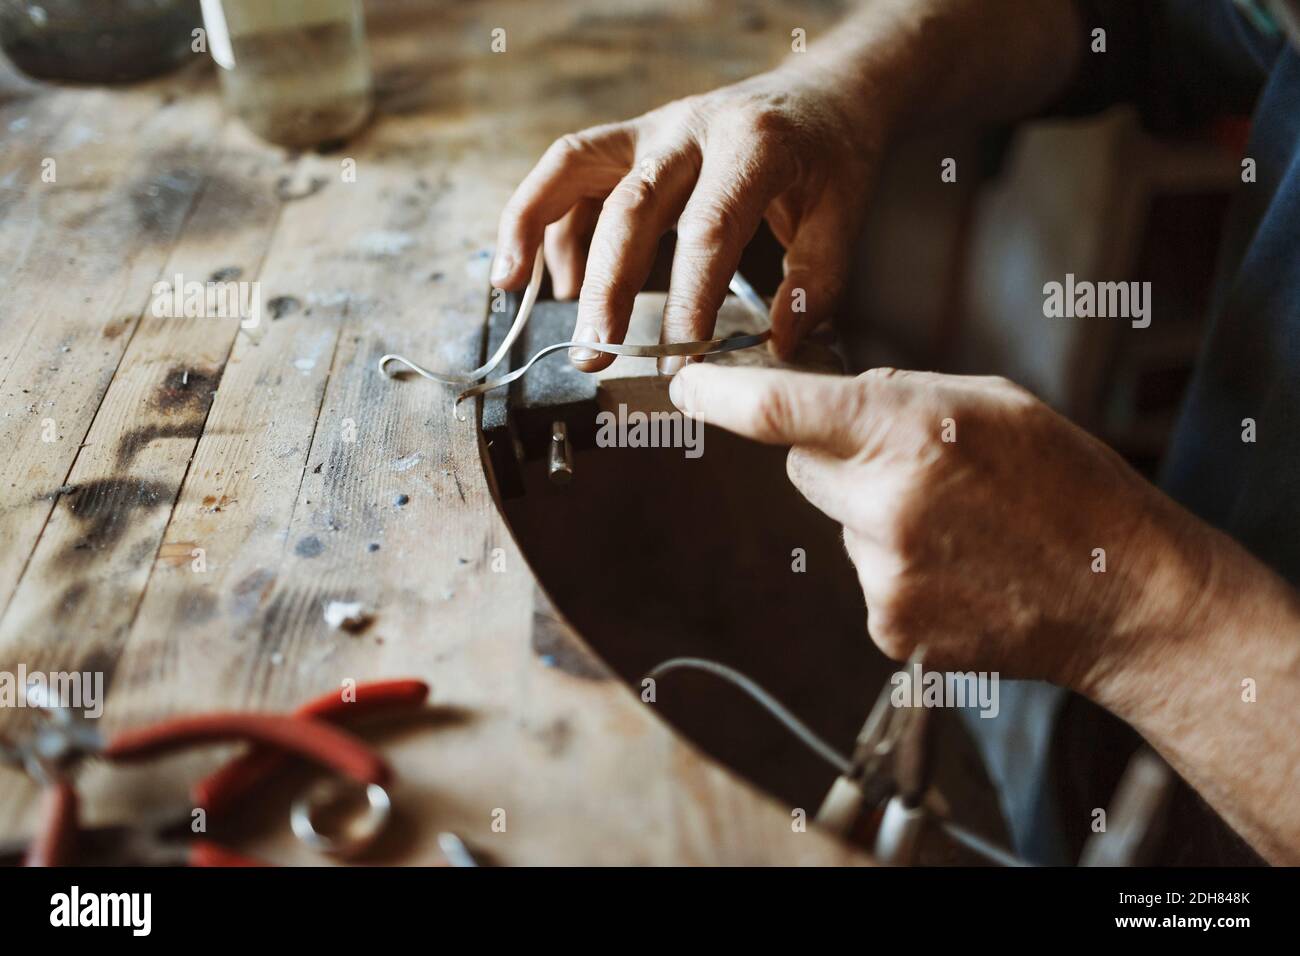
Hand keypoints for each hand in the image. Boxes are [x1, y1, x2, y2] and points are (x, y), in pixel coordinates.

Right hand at [492, 68, 881, 372]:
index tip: (681, 361)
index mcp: (750, 147)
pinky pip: (570, 174)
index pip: (707, 231)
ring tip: (515, 290)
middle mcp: (690, 129)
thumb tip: (777, 343)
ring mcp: (652, 129)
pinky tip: (552, 281)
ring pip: (573, 168)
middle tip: (595, 352)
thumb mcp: (846, 211)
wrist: (824, 89)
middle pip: (630, 207)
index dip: (688, 300)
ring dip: (535, 226)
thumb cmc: (832, 153)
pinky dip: (546, 220)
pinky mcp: (630, 139)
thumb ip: (815, 280)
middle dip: (606, 287)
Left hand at [668, 364, 1219, 690]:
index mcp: (910, 433)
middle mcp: (885, 506)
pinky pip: (864, 577)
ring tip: (959, 528)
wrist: (1124, 596)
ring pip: (838, 526)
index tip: (685, 384)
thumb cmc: (1068, 485)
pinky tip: (958, 569)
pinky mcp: (889, 628)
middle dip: (837, 459)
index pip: (780, 410)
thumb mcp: (991, 402)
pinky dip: (897, 569)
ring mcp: (883, 577)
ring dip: (876, 519)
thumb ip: (898, 395)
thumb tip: (828, 398)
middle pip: (801, 469)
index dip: (719, 395)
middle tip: (912, 467)